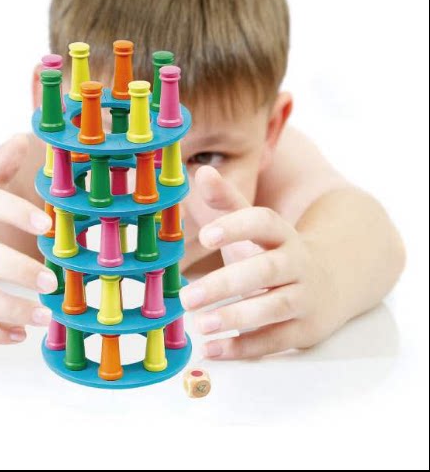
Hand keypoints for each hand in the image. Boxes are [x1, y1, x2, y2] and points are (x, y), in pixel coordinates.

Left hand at [180, 166, 340, 358]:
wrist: (335, 280)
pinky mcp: (305, 330)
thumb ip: (228, 202)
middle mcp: (298, 264)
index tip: (205, 236)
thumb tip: (203, 171)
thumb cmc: (277, 251)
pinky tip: (213, 348)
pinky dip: (244, 347)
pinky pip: (275, 341)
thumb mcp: (256, 227)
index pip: (263, 222)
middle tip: (187, 297)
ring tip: (200, 324)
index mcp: (282, 234)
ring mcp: (305, 298)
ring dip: (236, 317)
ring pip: (273, 308)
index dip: (236, 227)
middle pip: (265, 270)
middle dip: (226, 283)